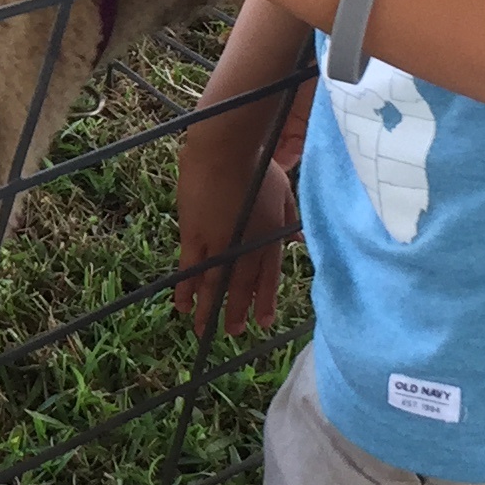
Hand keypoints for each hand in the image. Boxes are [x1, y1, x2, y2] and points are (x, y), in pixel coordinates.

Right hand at [176, 133, 293, 334]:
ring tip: (204, 332)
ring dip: (210, 310)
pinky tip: (183, 307)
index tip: (263, 322)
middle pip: (241, 287)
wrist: (224, 152)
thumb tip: (301, 238)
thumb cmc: (257, 165)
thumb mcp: (284, 191)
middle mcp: (246, 247)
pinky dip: (186, 290)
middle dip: (236, 312)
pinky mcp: (193, 236)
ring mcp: (218, 244)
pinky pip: (189, 270)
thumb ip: (291, 218)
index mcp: (270, 237)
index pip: (269, 278)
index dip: (265, 301)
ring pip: (214, 285)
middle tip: (234, 331)